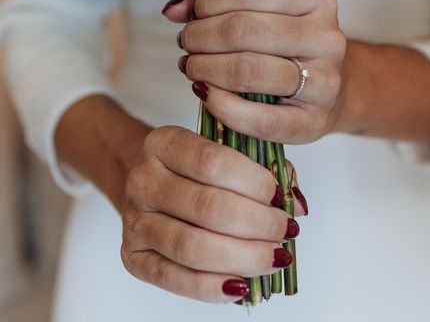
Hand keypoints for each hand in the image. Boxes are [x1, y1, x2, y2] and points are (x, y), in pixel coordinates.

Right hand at [120, 126, 305, 302]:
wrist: (145, 181)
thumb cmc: (192, 168)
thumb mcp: (222, 150)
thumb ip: (261, 168)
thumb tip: (296, 204)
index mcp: (163, 143)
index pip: (211, 162)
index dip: (253, 182)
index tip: (279, 196)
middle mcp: (143, 180)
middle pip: (206, 207)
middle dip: (257, 224)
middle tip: (284, 230)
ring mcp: (134, 221)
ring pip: (191, 247)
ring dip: (242, 256)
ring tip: (273, 257)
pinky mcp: (133, 257)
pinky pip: (172, 278)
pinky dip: (210, 287)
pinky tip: (241, 284)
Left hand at [163, 0, 346, 143]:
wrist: (321, 91)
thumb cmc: (280, 44)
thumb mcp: (252, 9)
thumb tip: (173, 10)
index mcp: (317, 0)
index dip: (212, 1)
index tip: (196, 13)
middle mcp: (327, 39)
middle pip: (244, 30)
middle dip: (200, 36)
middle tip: (186, 42)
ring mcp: (325, 83)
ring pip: (248, 71)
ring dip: (204, 68)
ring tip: (192, 66)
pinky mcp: (313, 123)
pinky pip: (259, 119)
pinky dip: (221, 105)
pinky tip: (205, 93)